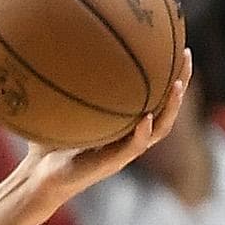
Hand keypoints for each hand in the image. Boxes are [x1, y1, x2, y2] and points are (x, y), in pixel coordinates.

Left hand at [4, 52, 194, 207]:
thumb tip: (55, 51)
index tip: (176, 45)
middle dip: (181, 81)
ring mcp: (124, 150)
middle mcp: (131, 135)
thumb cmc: (49, 144)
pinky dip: (142, 133)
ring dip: (171, 107)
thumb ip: (65, 86)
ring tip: (178, 84)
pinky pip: (134, 147)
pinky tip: (147, 118)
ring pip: (160, 127)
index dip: (168, 73)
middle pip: (167, 107)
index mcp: (126, 124)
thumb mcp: (61, 110)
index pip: (156, 96)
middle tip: (187, 55)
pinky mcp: (112, 164)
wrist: (38, 178)